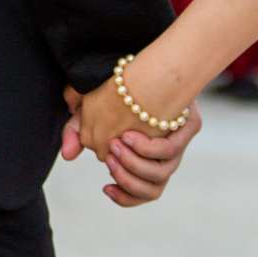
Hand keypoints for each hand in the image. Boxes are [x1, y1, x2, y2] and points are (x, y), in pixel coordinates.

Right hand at [62, 91, 202, 206]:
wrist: (142, 60)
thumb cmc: (115, 89)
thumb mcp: (87, 111)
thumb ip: (75, 132)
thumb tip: (67, 155)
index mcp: (146, 161)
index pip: (139, 193)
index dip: (123, 196)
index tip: (106, 187)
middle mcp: (165, 157)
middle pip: (152, 189)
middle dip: (127, 179)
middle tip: (110, 158)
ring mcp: (179, 143)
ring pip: (162, 174)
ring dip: (134, 165)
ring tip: (116, 147)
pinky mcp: (190, 126)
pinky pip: (170, 150)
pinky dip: (147, 149)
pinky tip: (128, 136)